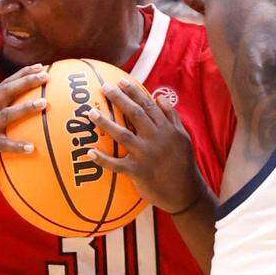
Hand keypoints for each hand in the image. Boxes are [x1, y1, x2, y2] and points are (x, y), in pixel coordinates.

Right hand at [0, 64, 48, 188]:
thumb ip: (6, 116)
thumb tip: (33, 111)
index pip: (6, 84)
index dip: (22, 74)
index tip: (41, 66)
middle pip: (6, 91)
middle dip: (26, 81)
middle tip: (46, 76)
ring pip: (6, 115)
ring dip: (25, 108)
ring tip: (43, 103)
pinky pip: (2, 145)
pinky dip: (17, 145)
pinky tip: (31, 148)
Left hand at [86, 79, 204, 212]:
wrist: (186, 193)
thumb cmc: (182, 164)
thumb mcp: (183, 137)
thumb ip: (171, 117)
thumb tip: (159, 98)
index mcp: (167, 129)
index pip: (148, 105)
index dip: (134, 92)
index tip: (121, 81)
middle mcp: (156, 139)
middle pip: (135, 114)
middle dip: (119, 98)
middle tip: (104, 87)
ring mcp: (146, 155)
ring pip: (123, 135)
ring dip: (106, 123)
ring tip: (90, 113)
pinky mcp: (138, 172)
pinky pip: (117, 165)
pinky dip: (103, 159)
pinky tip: (90, 153)